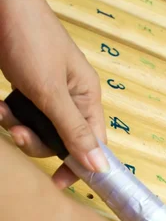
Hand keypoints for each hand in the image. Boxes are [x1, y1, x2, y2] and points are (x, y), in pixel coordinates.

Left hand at [0, 0, 107, 186]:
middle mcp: (71, 97)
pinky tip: (0, 105)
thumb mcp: (51, 92)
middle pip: (62, 141)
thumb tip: (100, 167)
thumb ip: (74, 131)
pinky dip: (9, 114)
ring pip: (39, 130)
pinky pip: (23, 115)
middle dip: (37, 142)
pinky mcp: (27, 87)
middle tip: (18, 134)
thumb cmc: (29, 38)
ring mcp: (48, 92)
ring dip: (19, 127)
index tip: (59, 182)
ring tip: (4, 112)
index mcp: (87, 96)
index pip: (93, 143)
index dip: (79, 165)